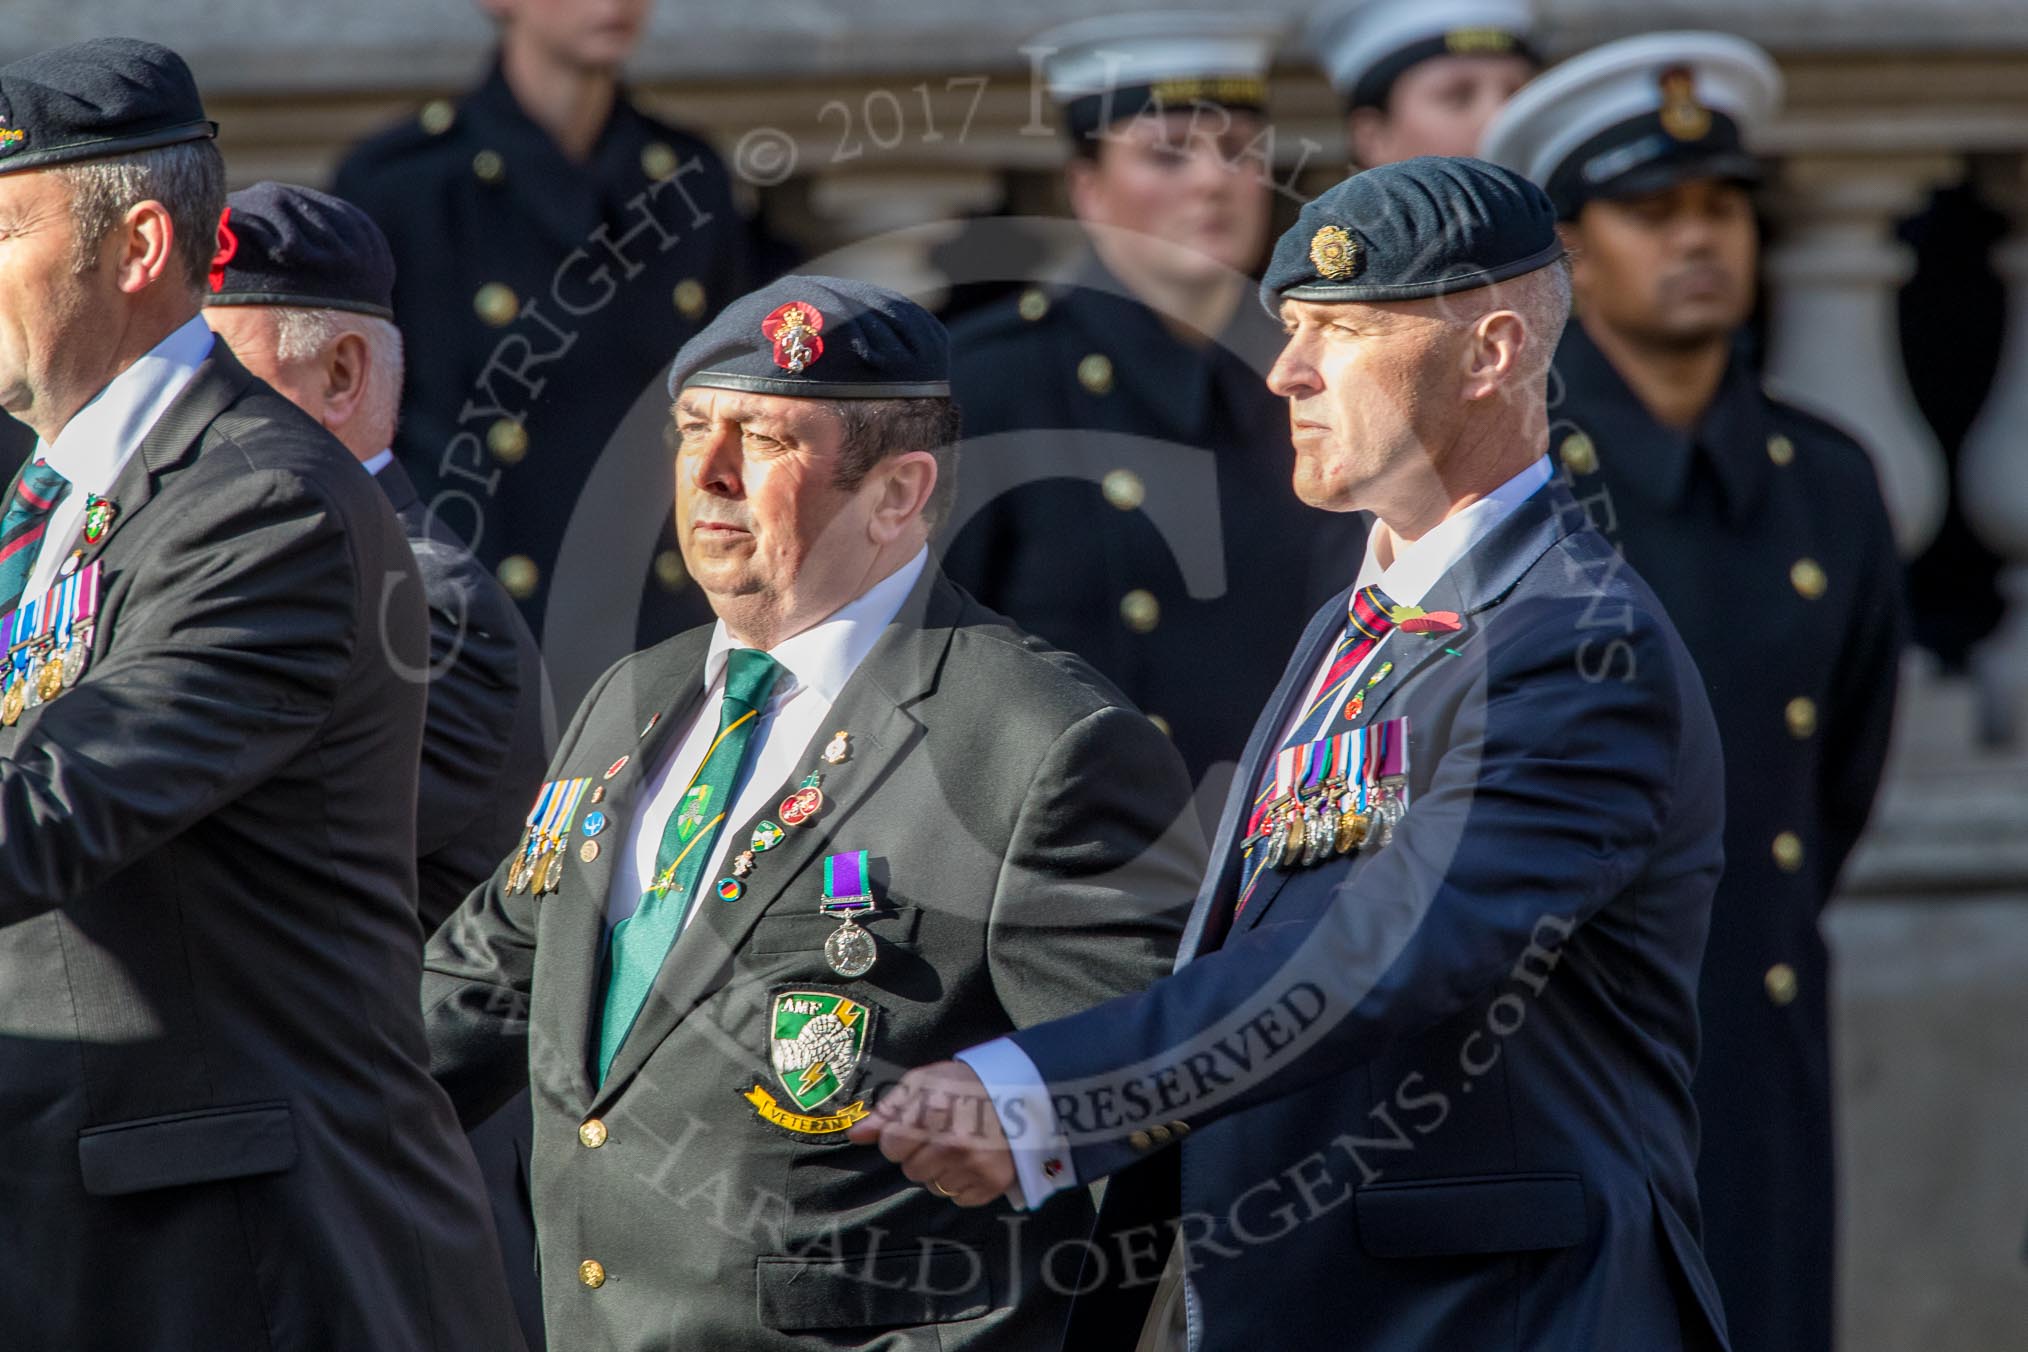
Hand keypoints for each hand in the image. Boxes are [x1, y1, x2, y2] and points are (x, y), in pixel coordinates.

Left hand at [846, 1060, 1016, 1206]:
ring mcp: (974, 1166)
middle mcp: (952, 1143)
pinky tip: (973, 1161)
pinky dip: (963, 1184)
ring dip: (941, 1171)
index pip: (891, 1146)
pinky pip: (959, 1198)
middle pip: (910, 1170)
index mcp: (933, 1112)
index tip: (915, 1126)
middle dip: (919, 1154)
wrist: (1023, 1093)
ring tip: (960, 1147)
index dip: (899, 1136)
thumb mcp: (924, 1081)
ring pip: (934, 1187)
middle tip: (941, 1134)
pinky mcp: (992, 1184)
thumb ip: (888, 1109)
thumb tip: (856, 1136)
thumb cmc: (966, 1084)